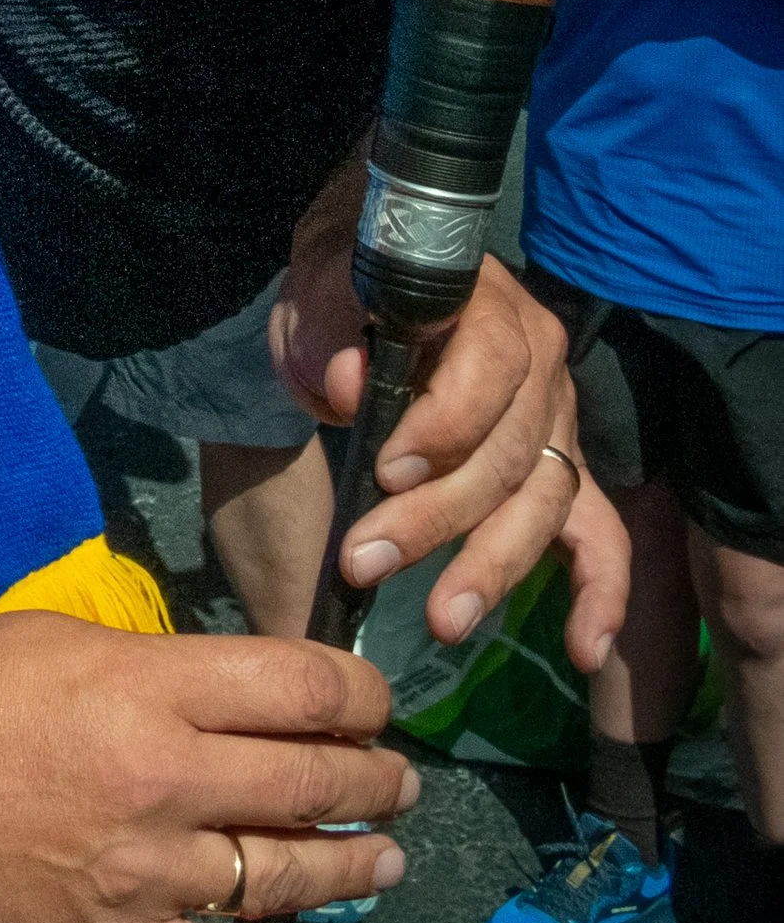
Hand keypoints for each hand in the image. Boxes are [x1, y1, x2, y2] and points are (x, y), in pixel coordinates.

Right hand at [0, 616, 411, 922]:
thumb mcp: (60, 639)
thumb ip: (158, 667)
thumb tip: (234, 693)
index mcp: (151, 689)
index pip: (305, 692)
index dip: (363, 697)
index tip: (371, 703)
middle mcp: (165, 779)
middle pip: (315, 783)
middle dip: (376, 780)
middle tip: (395, 781)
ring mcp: (144, 873)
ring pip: (289, 878)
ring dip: (357, 868)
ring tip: (385, 858)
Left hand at [272, 236, 626, 672]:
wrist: (378, 274)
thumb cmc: (348, 285)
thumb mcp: (322, 289)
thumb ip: (331, 328)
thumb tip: (349, 384)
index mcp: (489, 308)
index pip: (491, 370)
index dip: (443, 426)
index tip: (383, 470)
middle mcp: (541, 364)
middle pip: (510, 453)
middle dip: (437, 518)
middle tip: (363, 561)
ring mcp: (556, 420)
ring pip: (544, 502)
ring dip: (494, 566)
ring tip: (443, 620)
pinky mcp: (557, 469)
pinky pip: (600, 534)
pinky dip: (601, 591)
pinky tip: (586, 649)